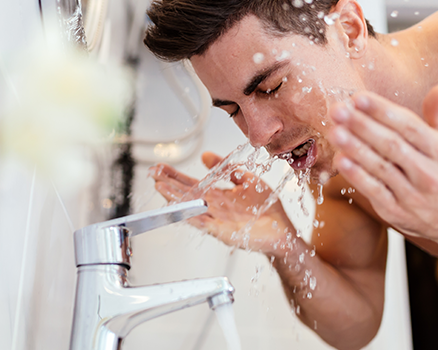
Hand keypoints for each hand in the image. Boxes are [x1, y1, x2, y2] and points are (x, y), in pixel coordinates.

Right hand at [149, 151, 292, 252]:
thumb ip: (228, 169)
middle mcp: (214, 208)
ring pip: (191, 208)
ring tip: (160, 188)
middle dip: (169, 183)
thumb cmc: (268, 210)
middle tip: (153, 173)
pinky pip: (204, 224)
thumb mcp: (247, 180)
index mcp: (219, 196)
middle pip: (186, 194)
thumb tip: (206, 156)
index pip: (192, 183)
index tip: (161, 167)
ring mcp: (217, 220)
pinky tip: (182, 211)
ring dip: (175, 199)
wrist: (283, 231)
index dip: (175, 176)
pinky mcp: (224, 232)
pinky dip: (192, 217)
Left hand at [328, 84, 437, 244]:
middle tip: (338, 110)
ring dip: (355, 148)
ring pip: (380, 167)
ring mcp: (412, 195)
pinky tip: (340, 159)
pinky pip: (374, 191)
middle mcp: (429, 173)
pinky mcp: (397, 212)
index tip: (358, 97)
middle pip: (391, 145)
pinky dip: (357, 176)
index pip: (410, 126)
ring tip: (334, 131)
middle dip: (362, 125)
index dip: (382, 110)